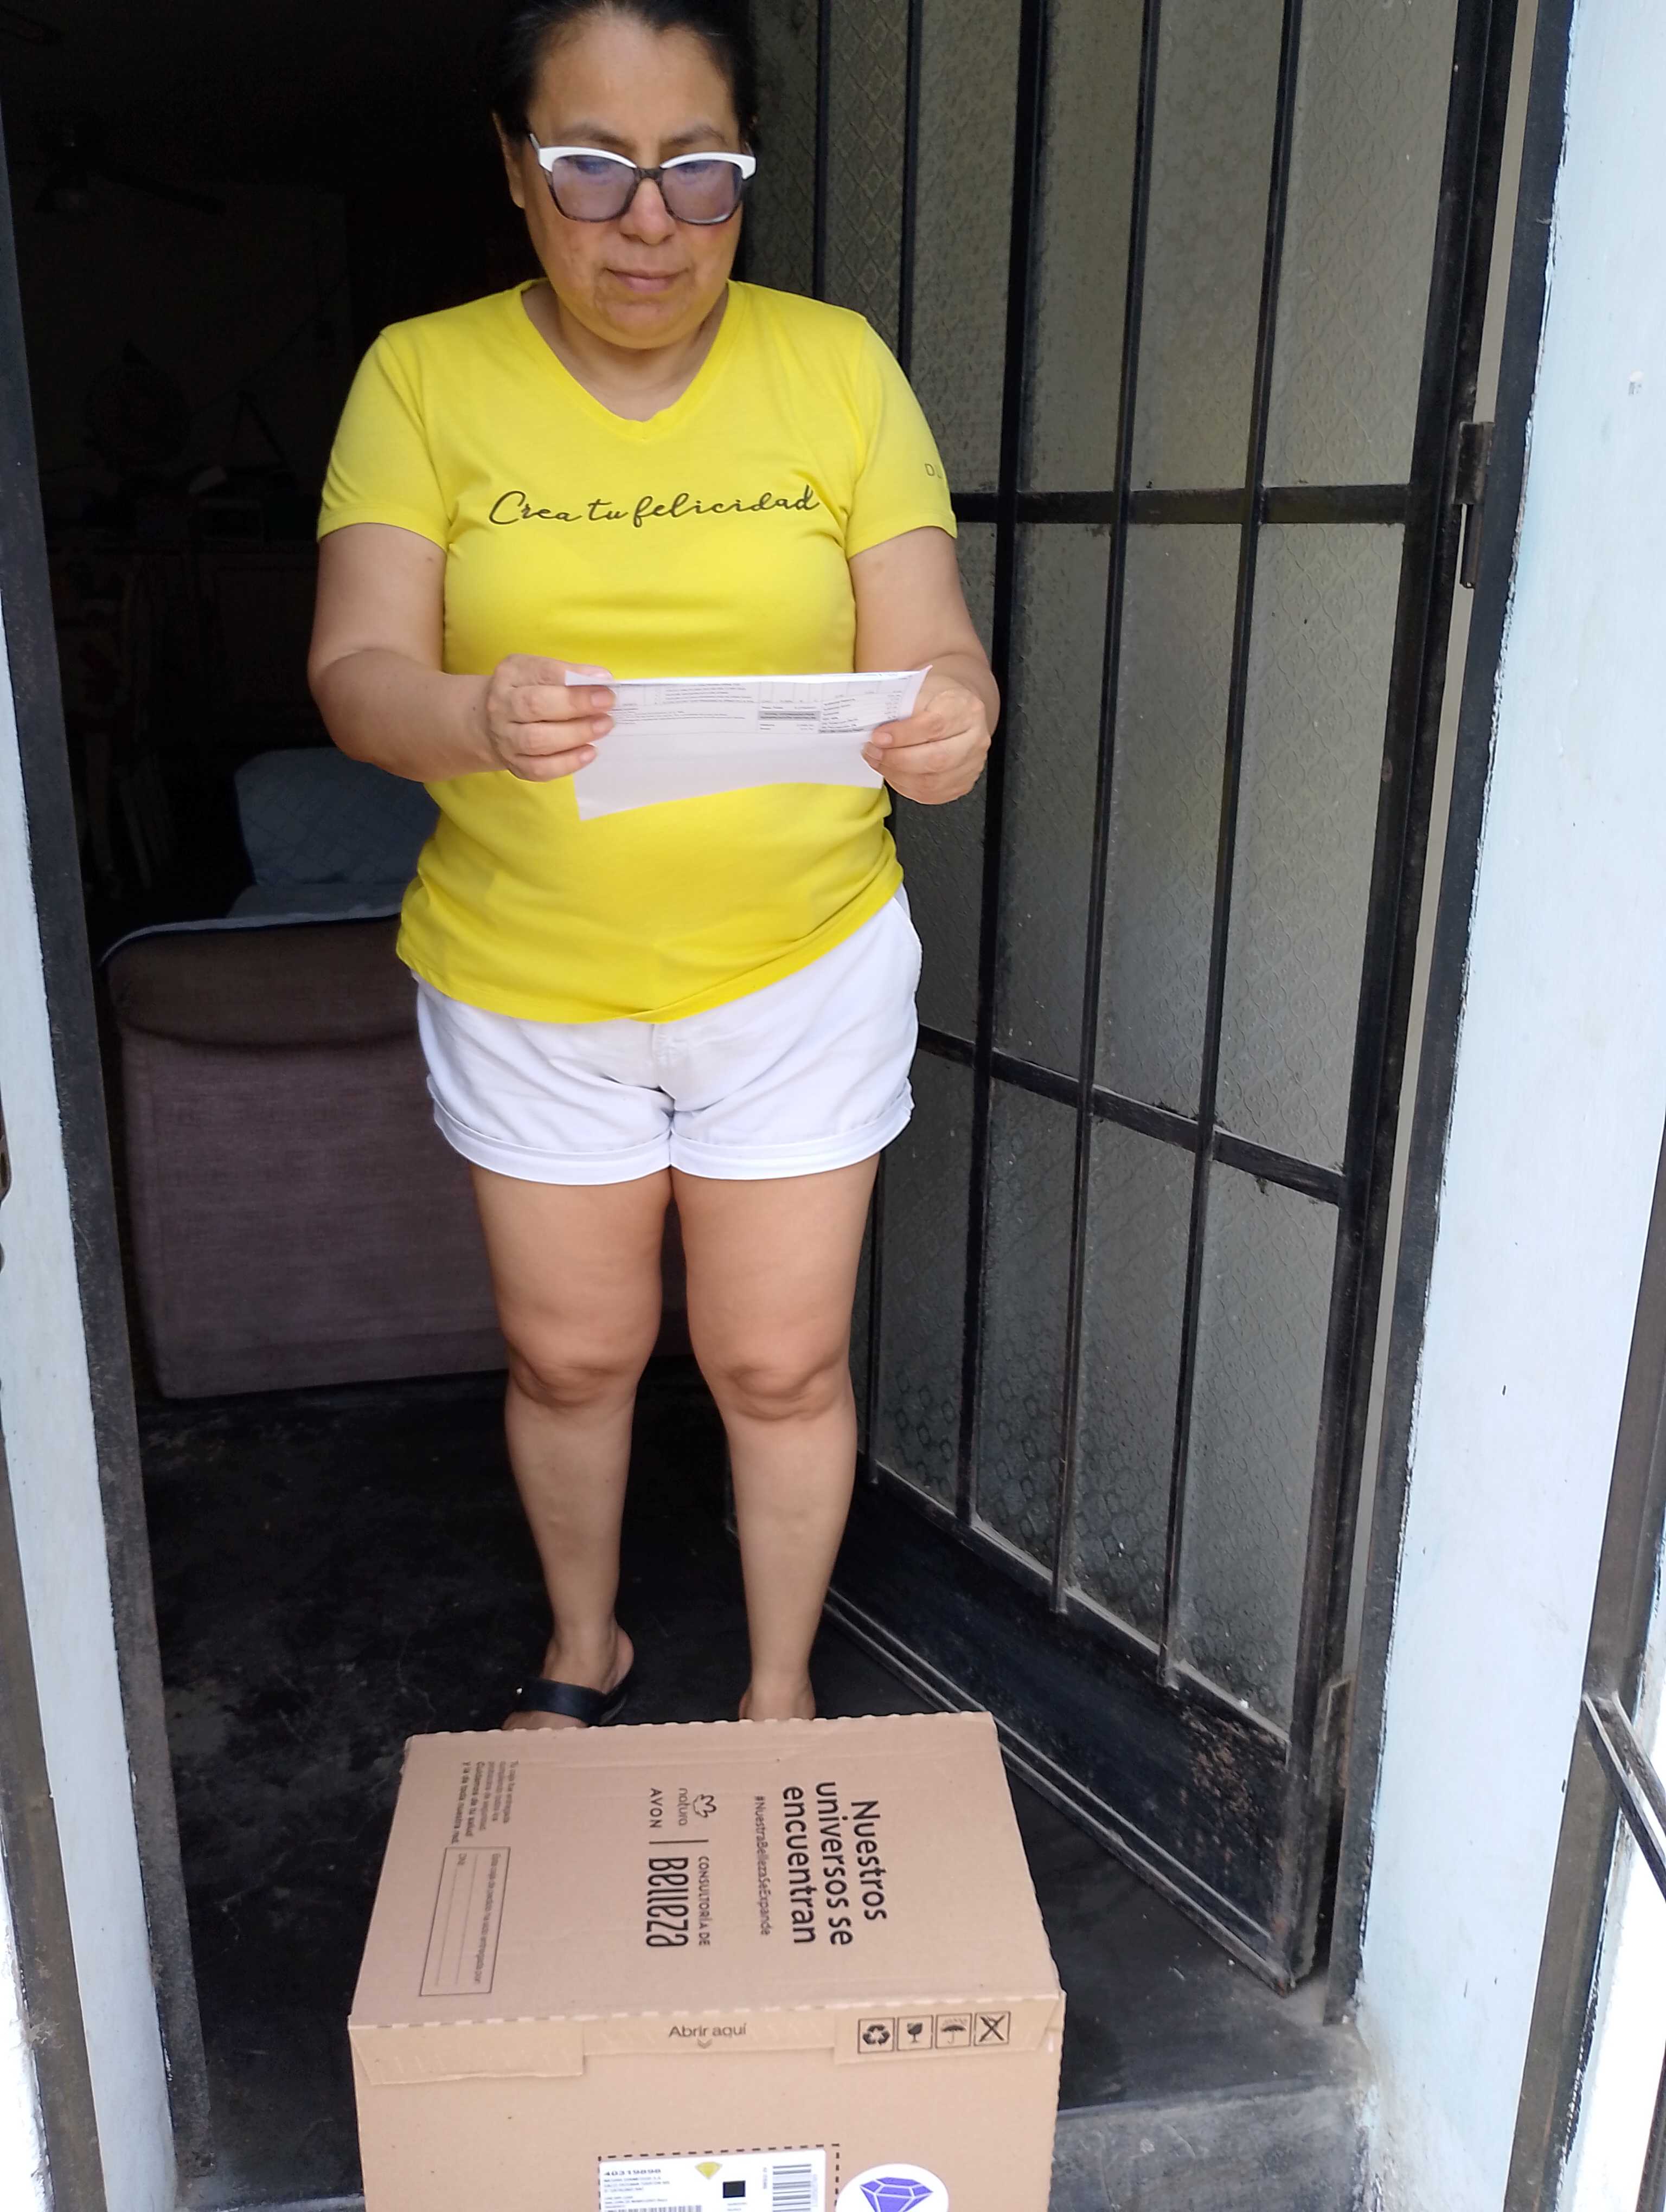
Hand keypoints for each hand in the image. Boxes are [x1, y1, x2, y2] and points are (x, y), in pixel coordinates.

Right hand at [477, 655, 613, 781]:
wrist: (490, 722)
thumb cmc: (526, 692)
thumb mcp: (539, 673)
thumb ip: (568, 674)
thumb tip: (601, 680)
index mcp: (510, 675)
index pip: (541, 673)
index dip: (574, 677)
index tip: (604, 681)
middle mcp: (502, 706)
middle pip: (535, 706)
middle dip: (576, 704)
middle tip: (607, 704)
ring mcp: (506, 738)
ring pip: (538, 740)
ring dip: (576, 734)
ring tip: (603, 726)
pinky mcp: (515, 764)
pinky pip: (541, 769)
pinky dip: (568, 763)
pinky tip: (589, 752)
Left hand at [863, 671, 990, 804]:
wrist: (956, 710)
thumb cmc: (937, 699)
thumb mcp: (920, 690)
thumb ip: (901, 708)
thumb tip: (875, 730)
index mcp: (966, 710)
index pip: (935, 726)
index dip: (903, 735)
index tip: (878, 737)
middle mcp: (975, 739)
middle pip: (936, 760)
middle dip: (896, 759)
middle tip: (873, 751)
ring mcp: (971, 766)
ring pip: (930, 782)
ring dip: (896, 775)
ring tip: (877, 761)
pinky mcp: (961, 784)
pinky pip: (929, 795)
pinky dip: (904, 786)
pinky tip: (892, 773)